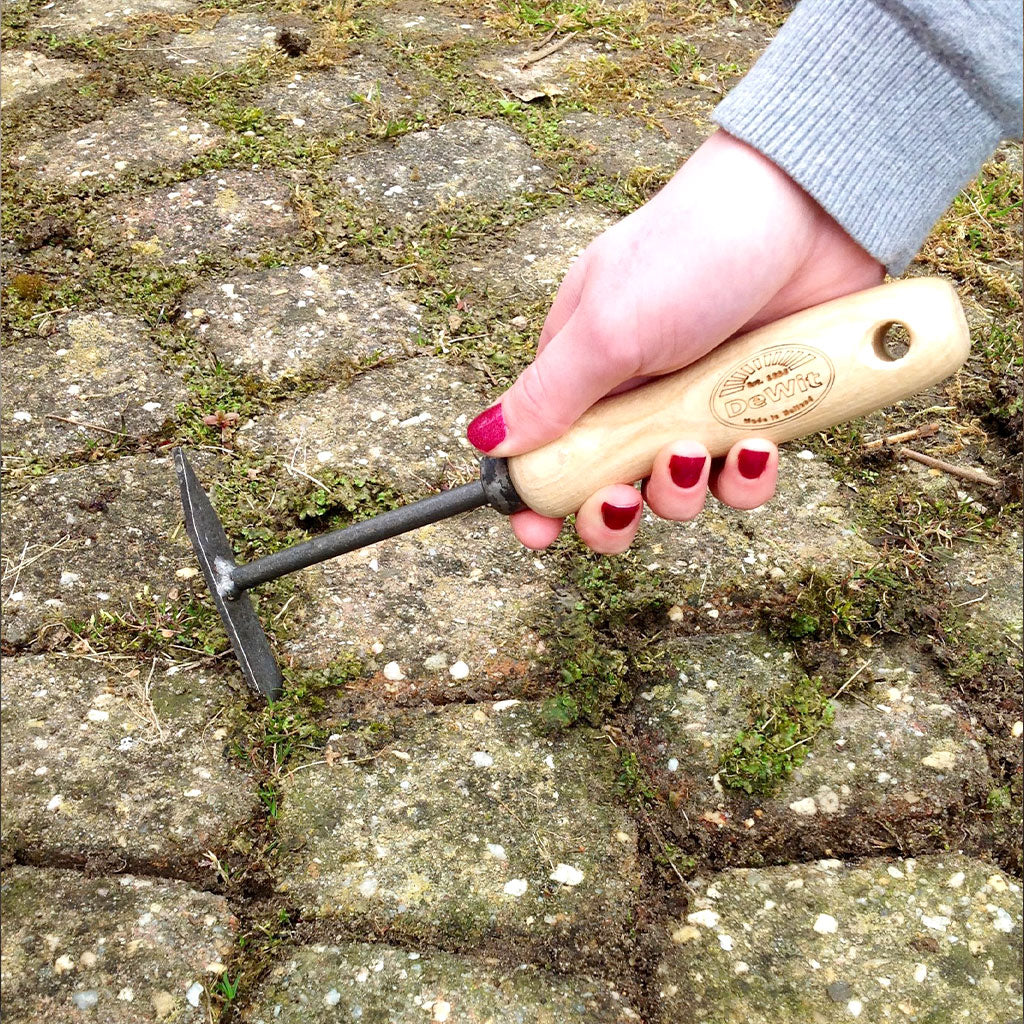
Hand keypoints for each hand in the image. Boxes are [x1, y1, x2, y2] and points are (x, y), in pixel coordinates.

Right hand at [466, 130, 883, 551]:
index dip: (538, 498)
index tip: (537, 533)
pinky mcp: (755, 411)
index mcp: (583, 371)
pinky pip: (742, 476)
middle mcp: (636, 396)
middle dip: (613, 512)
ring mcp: (697, 407)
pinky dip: (748, 475)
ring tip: (699, 451)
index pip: (545, 449)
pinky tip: (758, 444)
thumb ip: (547, 395)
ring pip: (677, 493)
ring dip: (683, 491)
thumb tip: (484, 440)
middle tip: (624, 502)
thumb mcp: (606, 328)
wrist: (809, 208)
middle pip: (608, 489)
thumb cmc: (693, 249)